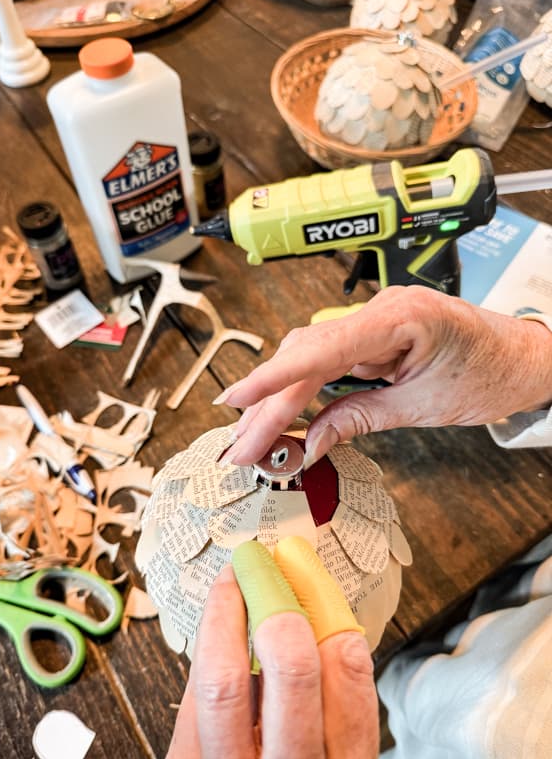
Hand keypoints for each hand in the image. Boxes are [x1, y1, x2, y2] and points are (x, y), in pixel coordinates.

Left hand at [155, 563, 378, 758]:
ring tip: (234, 581)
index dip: (331, 619)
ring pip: (222, 682)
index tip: (317, 583)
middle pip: (288, 674)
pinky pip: (189, 708)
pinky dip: (207, 657)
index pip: (347, 687)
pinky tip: (217, 631)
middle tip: (270, 568)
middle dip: (279, 605)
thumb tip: (320, 637)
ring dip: (228, 616)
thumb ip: (332, 728)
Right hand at [214, 286, 551, 466]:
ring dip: (280, 401)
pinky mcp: (373, 336)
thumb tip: (312, 441)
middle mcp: (380, 311)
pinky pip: (328, 363)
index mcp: (400, 318)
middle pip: (305, 358)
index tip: (235, 400)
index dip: (272, 378)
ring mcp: (375, 321)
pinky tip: (285, 417)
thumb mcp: (423, 407)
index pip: (320, 349)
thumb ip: (359, 419)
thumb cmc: (492, 373)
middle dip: (269, 405)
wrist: (526, 357)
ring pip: (309, 360)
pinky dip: (305, 391)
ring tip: (255, 440)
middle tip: (242, 447)